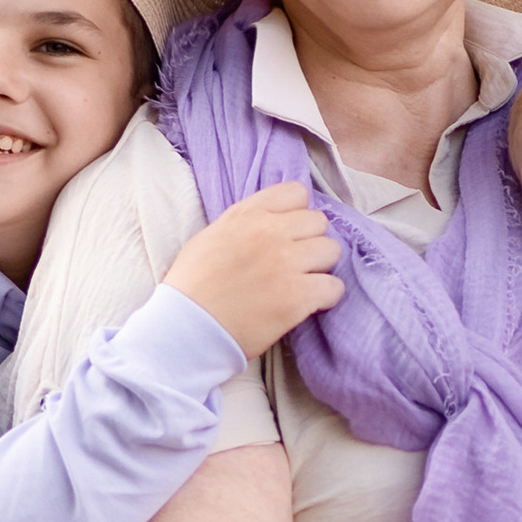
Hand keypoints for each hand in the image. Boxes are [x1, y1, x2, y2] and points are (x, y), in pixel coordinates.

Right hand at [163, 183, 343, 361]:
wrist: (186, 329)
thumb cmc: (191, 288)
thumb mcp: (209, 237)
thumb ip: (242, 224)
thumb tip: (267, 223)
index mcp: (247, 214)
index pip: (296, 192)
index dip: (296, 213)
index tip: (289, 232)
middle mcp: (270, 232)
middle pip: (318, 222)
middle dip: (310, 241)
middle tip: (296, 262)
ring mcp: (287, 263)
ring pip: (332, 250)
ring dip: (321, 267)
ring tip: (304, 282)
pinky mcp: (298, 296)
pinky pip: (335, 287)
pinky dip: (327, 296)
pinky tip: (310, 304)